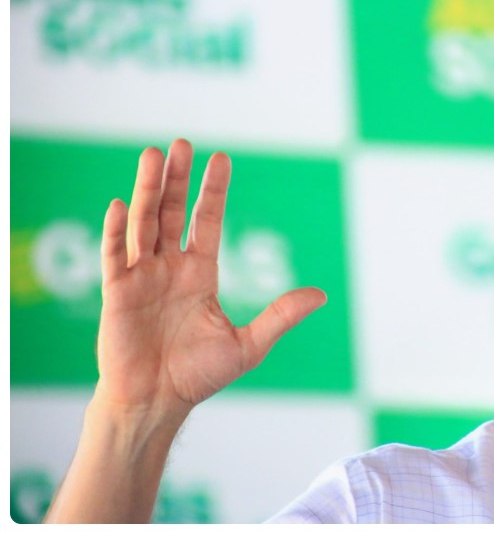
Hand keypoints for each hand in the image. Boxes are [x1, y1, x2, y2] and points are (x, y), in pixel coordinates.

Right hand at [94, 139, 325, 417]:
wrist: (158, 404)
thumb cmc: (199, 375)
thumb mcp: (249, 344)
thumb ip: (281, 316)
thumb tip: (322, 295)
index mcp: (199, 274)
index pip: (206, 221)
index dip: (213, 190)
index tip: (221, 158)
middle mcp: (169, 268)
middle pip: (172, 212)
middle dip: (178, 179)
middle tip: (183, 143)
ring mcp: (141, 278)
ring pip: (143, 224)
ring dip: (148, 190)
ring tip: (154, 155)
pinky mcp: (117, 294)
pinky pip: (116, 257)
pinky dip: (117, 232)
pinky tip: (121, 205)